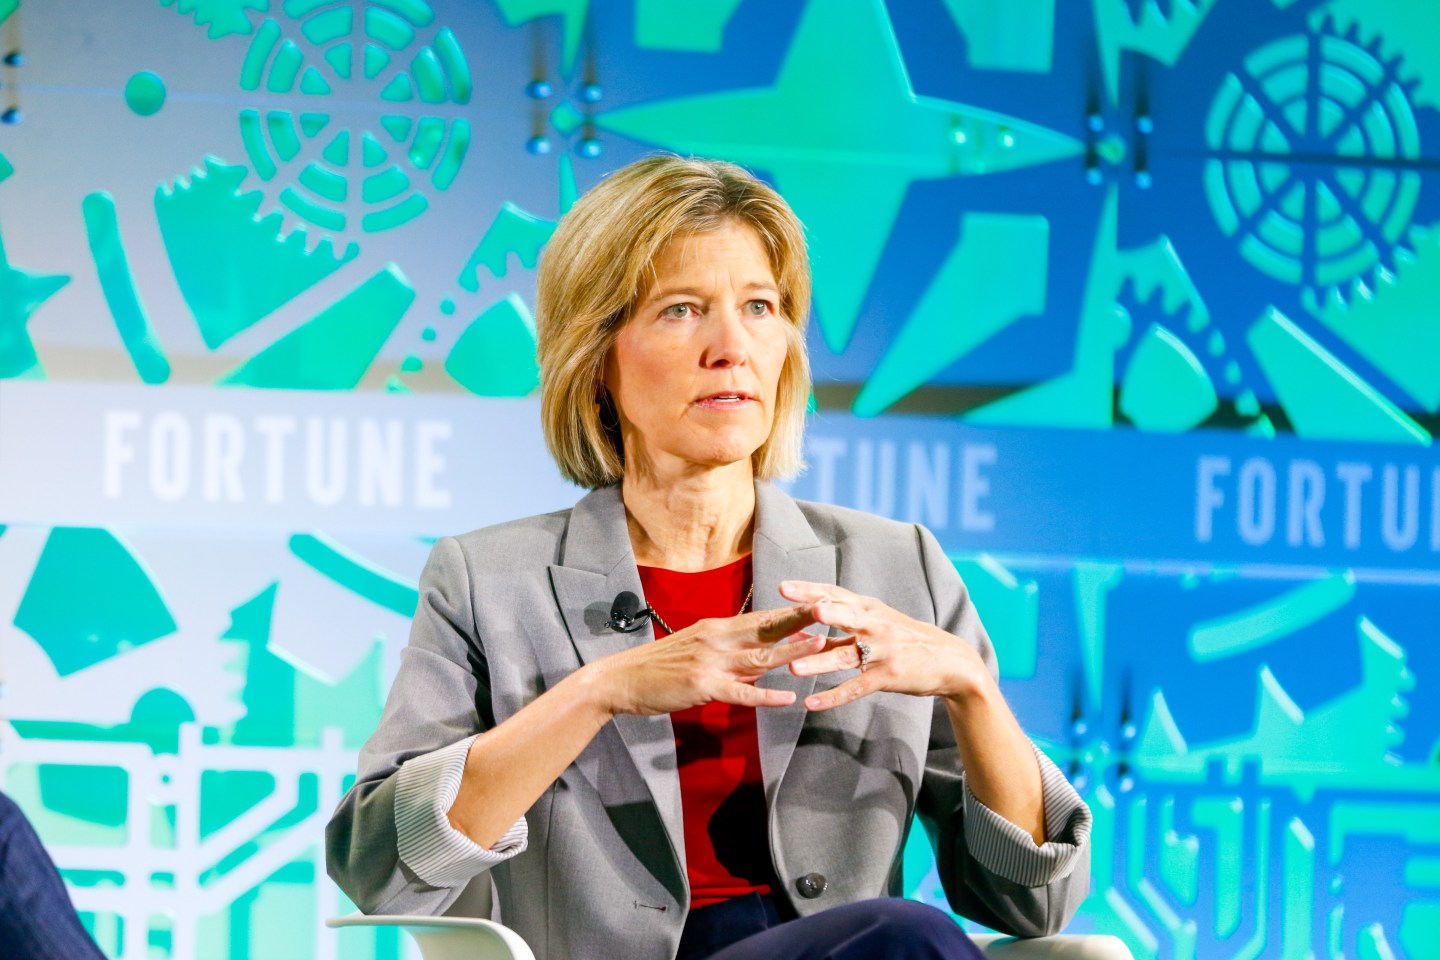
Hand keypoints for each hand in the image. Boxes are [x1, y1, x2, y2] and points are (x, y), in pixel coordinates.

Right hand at [593, 604, 823, 716]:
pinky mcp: (703, 685)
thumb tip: (760, 664)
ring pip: (760, 656)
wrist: (622, 679)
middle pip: (767, 629)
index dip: (792, 612)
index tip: (820, 605)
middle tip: (832, 612)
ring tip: (821, 646)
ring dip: (792, 652)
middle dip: (801, 621)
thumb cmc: (660, 668)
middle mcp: (717, 639)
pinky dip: (766, 695)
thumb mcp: (697, 652)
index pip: (762, 617)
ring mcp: (710, 662)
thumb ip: (730, 655)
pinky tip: (787, 697)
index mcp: (716, 628)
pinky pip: (740, 692)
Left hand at [779, 581, 991, 710]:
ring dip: (818, 663)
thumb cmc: (906, 639)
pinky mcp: (887, 676)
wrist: (950, 660)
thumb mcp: (878, 622)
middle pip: (841, 615)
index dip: (809, 590)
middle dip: (816, 610)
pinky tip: (811, 704)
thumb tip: (805, 620)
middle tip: (792, 605)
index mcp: (869, 609)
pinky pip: (855, 687)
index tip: (783, 586)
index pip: (835, 595)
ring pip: (844, 656)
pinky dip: (833, 697)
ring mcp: (881, 651)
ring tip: (792, 668)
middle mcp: (874, 626)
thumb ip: (844, 622)